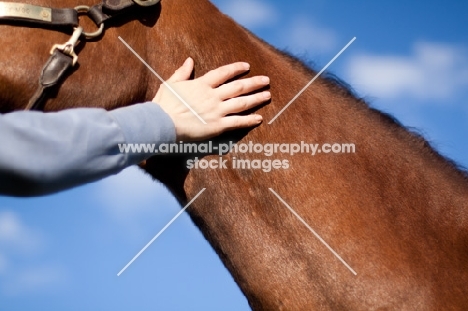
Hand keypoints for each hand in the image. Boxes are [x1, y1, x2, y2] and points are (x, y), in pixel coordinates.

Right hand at [153, 57, 269, 140]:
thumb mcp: (170, 84)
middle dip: (254, 83)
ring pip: (242, 103)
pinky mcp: (217, 126)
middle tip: (266, 80)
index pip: (223, 73)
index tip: (247, 66)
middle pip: (238, 87)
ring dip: (256, 98)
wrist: (162, 123)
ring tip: (268, 95)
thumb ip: (182, 72)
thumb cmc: (163, 105)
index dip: (236, 68)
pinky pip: (237, 122)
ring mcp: (217, 111)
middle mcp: (213, 96)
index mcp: (201, 84)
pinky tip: (259, 118)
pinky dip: (249, 120)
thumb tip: (189, 61)